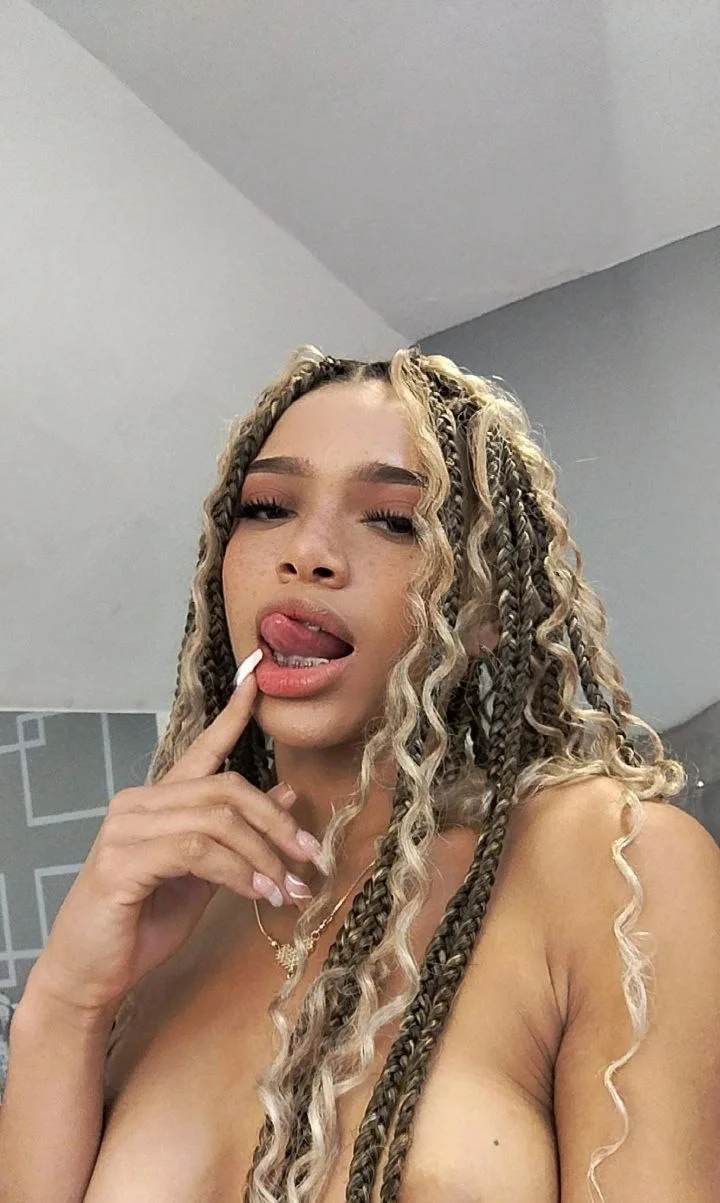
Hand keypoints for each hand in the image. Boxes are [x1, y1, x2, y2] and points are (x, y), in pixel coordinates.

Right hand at [27, 656, 324, 1017]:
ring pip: (217, 820)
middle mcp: (138, 803)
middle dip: (277, 823)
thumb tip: (287, 794)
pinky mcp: (122, 861)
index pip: (203, 749)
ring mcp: (126, 829)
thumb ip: (238, 835)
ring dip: (264, 857)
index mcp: (157, 801)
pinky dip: (237, 872)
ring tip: (288, 890)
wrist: (89, 975)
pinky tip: (258, 894)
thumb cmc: (142, 924)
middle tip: (311, 857)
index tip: (257, 682)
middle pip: (226, 789)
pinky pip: (196, 852)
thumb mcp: (204, 875)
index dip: (233, 716)